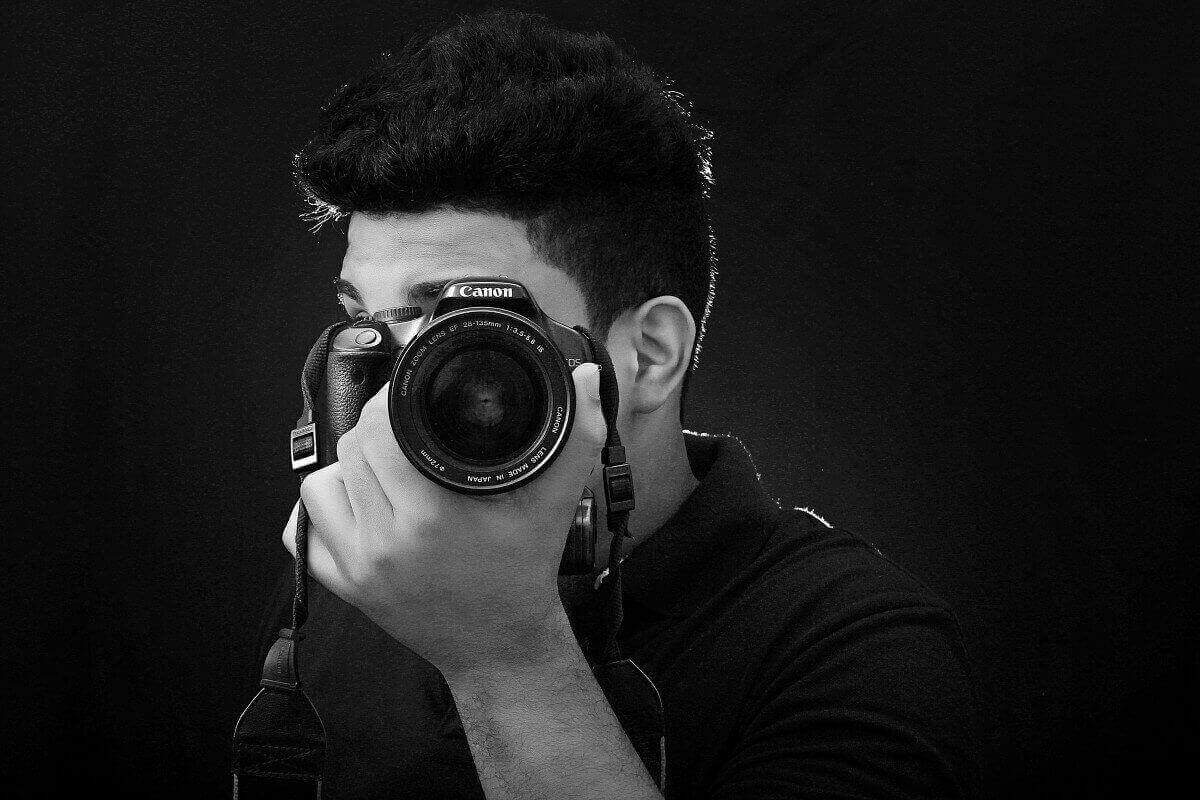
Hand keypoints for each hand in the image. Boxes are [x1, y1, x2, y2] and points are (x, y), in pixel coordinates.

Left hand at [283, 363, 605, 676]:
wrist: (501, 646)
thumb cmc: (524, 572)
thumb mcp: (556, 501)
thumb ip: (578, 434)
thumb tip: (586, 377)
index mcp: (431, 515)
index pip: (382, 429)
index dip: (395, 400)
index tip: (413, 396)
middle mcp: (385, 541)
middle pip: (352, 448)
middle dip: (377, 429)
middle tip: (407, 429)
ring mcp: (358, 566)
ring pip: (321, 483)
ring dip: (348, 466)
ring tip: (385, 467)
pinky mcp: (344, 585)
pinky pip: (304, 531)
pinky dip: (327, 511)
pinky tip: (357, 503)